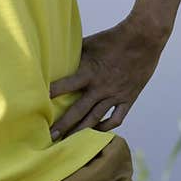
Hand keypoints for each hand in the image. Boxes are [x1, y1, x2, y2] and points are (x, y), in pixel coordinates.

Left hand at [48, 17, 168, 141]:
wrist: (143, 38)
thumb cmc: (114, 37)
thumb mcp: (90, 43)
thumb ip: (75, 53)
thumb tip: (57, 55)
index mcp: (89, 71)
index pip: (66, 85)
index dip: (52, 94)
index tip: (37, 104)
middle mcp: (100, 87)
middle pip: (78, 111)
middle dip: (63, 125)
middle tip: (50, 137)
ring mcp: (115, 94)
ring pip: (95, 119)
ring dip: (81, 131)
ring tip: (70, 143)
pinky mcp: (128, 98)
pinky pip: (117, 118)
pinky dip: (106, 127)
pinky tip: (97, 131)